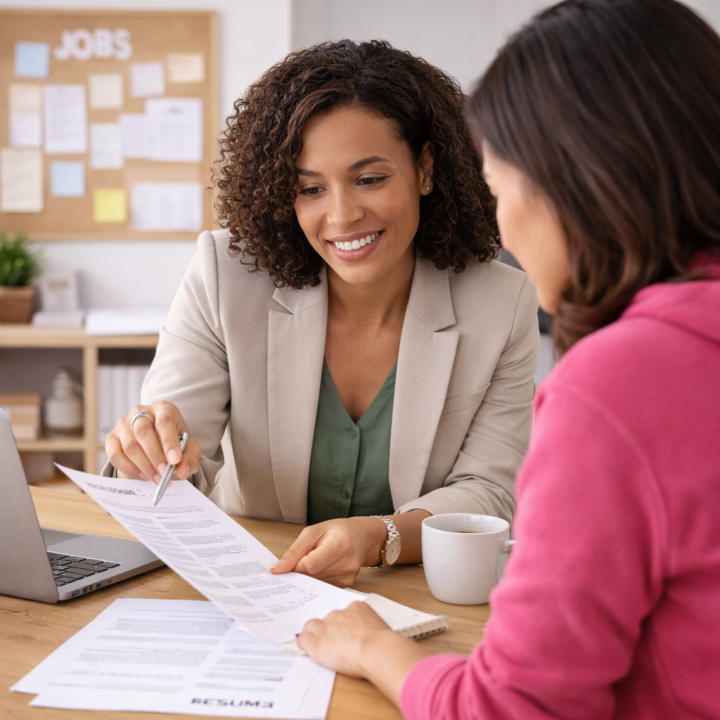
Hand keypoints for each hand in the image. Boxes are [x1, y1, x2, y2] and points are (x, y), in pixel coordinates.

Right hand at [105, 401, 201, 482]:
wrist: (158, 442)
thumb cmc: (176, 442)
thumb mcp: (189, 449)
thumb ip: (190, 459)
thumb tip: (182, 471)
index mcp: (164, 409)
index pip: (165, 421)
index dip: (169, 442)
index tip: (175, 460)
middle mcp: (141, 412)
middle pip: (143, 432)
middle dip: (155, 456)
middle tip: (164, 474)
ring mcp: (124, 423)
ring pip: (129, 445)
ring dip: (144, 465)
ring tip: (156, 478)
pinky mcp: (112, 437)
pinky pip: (115, 454)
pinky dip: (129, 468)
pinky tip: (143, 475)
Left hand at [269, 516, 387, 586]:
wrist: (362, 537)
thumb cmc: (337, 530)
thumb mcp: (314, 531)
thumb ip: (295, 551)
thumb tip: (277, 569)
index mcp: (340, 544)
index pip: (310, 565)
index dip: (296, 566)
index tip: (287, 565)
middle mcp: (348, 563)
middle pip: (313, 577)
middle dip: (300, 572)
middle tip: (296, 564)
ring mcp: (349, 576)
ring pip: (316, 584)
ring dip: (308, 577)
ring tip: (312, 562)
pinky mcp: (347, 585)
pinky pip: (323, 587)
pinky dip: (316, 580)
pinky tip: (319, 569)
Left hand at [298, 601, 430, 707]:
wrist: (374, 649)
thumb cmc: (382, 642)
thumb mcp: (379, 627)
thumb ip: (369, 626)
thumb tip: (371, 634)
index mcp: (355, 607)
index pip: (343, 613)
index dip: (342, 625)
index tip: (346, 634)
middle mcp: (339, 613)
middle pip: (327, 619)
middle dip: (329, 630)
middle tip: (337, 644)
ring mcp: (325, 626)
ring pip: (312, 627)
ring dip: (316, 636)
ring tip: (324, 648)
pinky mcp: (314, 641)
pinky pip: (302, 639)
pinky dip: (304, 644)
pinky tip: (308, 650)